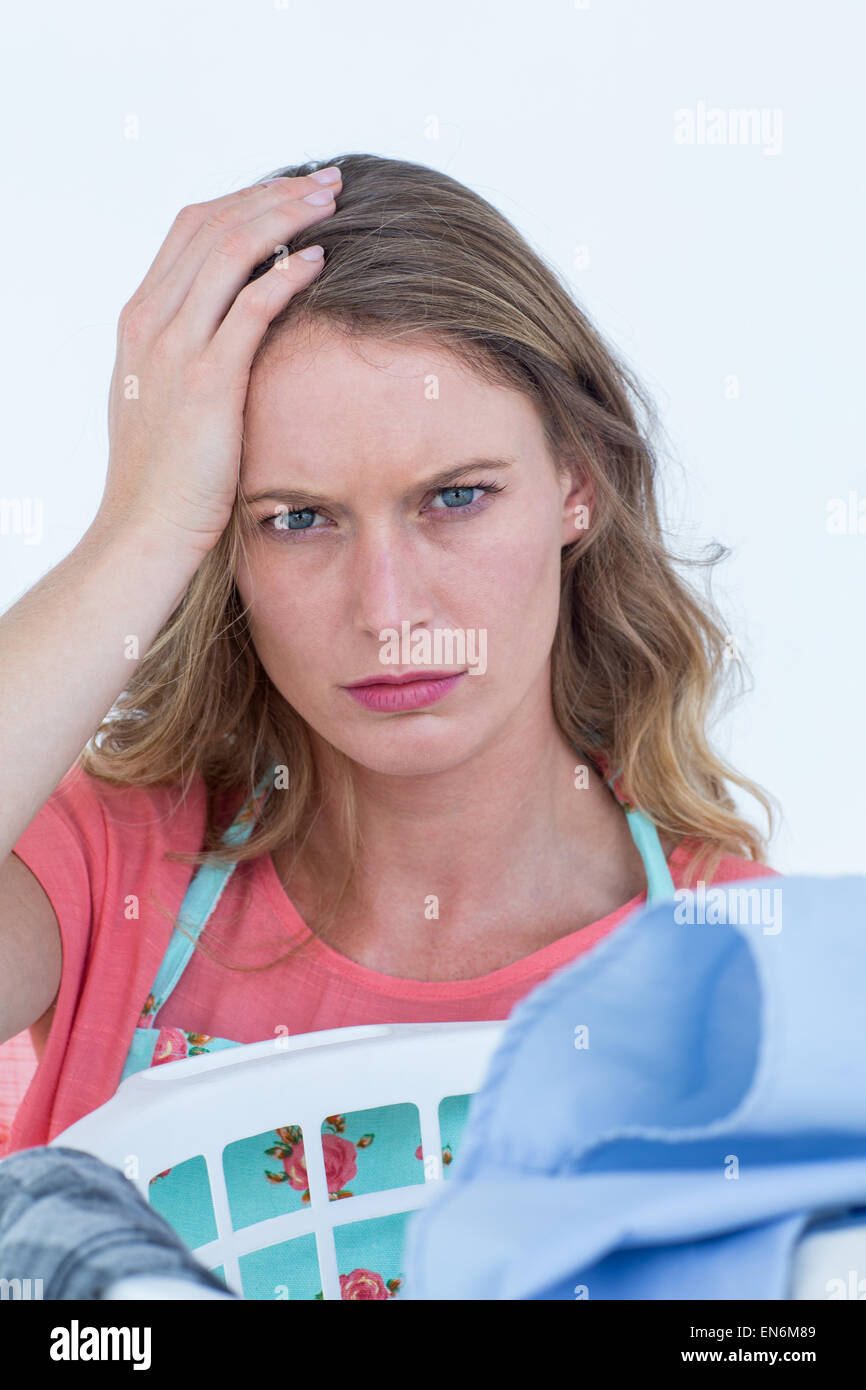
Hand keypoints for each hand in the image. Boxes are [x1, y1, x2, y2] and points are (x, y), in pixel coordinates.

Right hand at [99, 166, 341, 560]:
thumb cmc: (163, 479)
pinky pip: (250, 306)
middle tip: (326, 181)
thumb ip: (185, 358)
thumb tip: (227, 336)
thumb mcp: (162, 402)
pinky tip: (320, 260)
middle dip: (273, 193)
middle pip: (213, 224)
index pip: (191, 229)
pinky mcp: (207, 382)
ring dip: (286, 217)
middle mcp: (151, 322)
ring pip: (231, 250)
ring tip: (333, 202)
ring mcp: (176, 349)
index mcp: (140, 321)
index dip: (244, 200)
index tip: (290, 192)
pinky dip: (286, 274)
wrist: (143, 531)